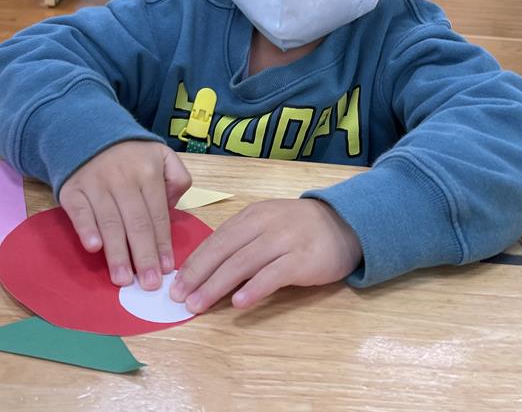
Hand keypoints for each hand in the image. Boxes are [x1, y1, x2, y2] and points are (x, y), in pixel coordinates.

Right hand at [58, 140, 191, 290]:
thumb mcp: (161, 154)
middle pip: (136, 223)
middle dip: (144, 256)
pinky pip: (79, 212)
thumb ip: (177, 176)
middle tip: (149, 284)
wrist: (87, 133)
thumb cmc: (130, 154)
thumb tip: (174, 206)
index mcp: (148, 171)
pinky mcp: (72, 190)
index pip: (157, 215)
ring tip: (123, 280)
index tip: (167, 269)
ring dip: (116, 253)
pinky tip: (94, 248)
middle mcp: (123, 178)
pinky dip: (86, 229)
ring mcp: (96, 184)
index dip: (162, 244)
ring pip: (109, 222)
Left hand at [169, 198, 362, 312]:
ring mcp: (284, 240)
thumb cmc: (300, 229)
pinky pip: (274, 275)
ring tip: (199, 305)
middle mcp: (265, 224)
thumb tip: (205, 271)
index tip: (175, 283)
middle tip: (179, 297)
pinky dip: (254, 288)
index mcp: (252, 216)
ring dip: (217, 285)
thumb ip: (241, 242)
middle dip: (198, 275)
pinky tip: (239, 303)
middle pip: (224, 250)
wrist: (346, 224)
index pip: (216, 239)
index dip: (194, 262)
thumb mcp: (267, 226)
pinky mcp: (303, 259)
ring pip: (243, 263)